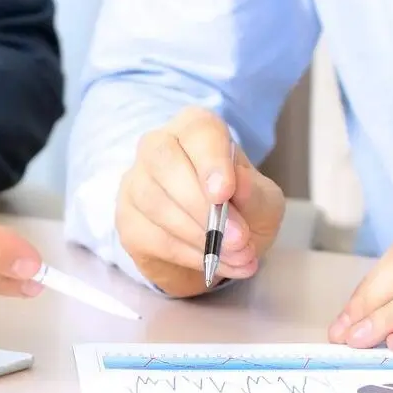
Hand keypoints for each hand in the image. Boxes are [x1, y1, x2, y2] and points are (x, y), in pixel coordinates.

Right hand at [116, 107, 284, 296]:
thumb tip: (239, 183)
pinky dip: (189, 255)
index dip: (210, 161)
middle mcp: (159, 146)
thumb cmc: (242, 210)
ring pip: (155, 202)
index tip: (224, 193)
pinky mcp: (129, 220)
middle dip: (201, 204)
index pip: (197, 130)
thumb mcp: (264, 203)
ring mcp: (136, 183)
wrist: (220, 247)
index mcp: (196, 129)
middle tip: (238, 238)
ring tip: (237, 256)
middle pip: (164, 160)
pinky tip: (215, 264)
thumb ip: (255, 194)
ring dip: (200, 236)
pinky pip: (153, 237)